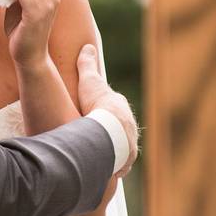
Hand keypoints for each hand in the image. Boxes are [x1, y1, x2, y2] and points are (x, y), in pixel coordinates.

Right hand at [76, 44, 137, 176]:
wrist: (109, 132)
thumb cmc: (98, 106)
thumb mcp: (89, 81)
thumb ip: (86, 65)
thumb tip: (87, 46)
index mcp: (120, 108)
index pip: (112, 107)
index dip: (103, 109)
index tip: (94, 112)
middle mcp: (129, 127)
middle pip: (119, 129)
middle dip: (110, 132)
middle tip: (95, 136)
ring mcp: (128, 145)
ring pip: (121, 147)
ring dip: (113, 151)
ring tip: (99, 156)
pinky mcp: (125, 161)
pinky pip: (119, 164)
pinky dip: (113, 166)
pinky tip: (105, 169)